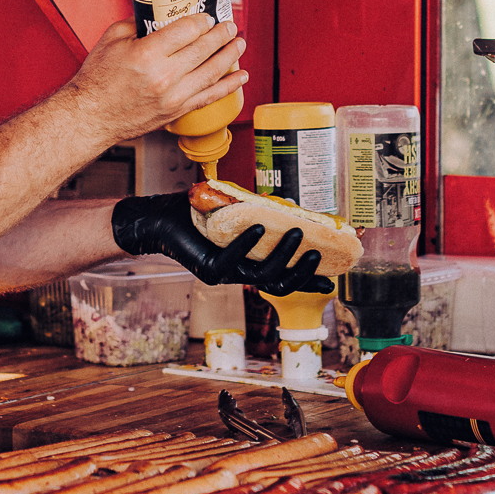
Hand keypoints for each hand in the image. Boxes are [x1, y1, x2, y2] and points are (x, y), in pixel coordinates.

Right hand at [71, 15, 244, 145]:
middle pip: (203, 48)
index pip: (187, 30)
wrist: (91, 117)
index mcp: (147, 54)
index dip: (201, 20)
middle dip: (221, 33)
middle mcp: (164, 76)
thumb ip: (138, 22)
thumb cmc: (97, 80)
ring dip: (230, 55)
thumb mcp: (112, 39)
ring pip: (212, 71)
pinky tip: (240, 77)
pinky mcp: (177, 111)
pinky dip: (228, 86)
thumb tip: (158, 12)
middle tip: (229, 24)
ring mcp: (173, 96)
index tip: (205, 17)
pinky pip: (209, 97)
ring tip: (239, 43)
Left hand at [110, 194, 327, 293]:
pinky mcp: (206, 268)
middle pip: (278, 283)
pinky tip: (258, 227)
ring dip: (281, 255)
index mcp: (248, 265)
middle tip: (318, 251)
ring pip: (260, 275)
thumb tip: (291, 210)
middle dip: (302, 271)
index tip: (333, 279)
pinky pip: (231, 259)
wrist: (161, 219)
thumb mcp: (238, 214)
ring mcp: (223, 274)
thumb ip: (262, 216)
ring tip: (295, 231)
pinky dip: (247, 244)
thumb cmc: (199, 215)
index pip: (284, 280)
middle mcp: (238, 275)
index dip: (308, 281)